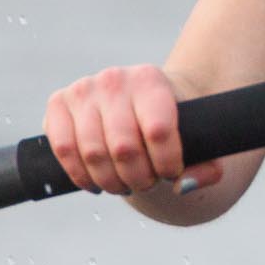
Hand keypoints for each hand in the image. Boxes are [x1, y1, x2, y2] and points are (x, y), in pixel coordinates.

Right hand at [43, 65, 222, 195]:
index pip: (158, 131)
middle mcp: (114, 78)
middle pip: (123, 148)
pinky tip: (97, 183)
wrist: (142, 100)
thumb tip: (183, 186)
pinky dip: (81, 175)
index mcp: (151, 80)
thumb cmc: (174, 124)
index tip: (171, 174)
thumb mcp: (198, 139)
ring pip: (92, 153)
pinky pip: (63, 149)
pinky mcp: (57, 103)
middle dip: (138, 177)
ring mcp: (82, 89)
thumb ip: (206, 167)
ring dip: (111, 181)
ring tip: (125, 185)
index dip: (165, 163)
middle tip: (147, 184)